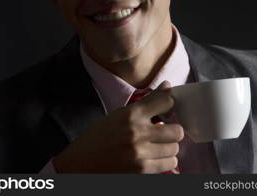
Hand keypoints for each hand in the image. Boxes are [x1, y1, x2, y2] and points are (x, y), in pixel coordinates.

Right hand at [53, 80, 183, 172]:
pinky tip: (153, 158)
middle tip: (163, 133)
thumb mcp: (120, 114)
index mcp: (131, 114)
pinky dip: (164, 162)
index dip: (168, 106)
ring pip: (174, 149)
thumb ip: (146, 102)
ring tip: (156, 147)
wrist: (79, 164)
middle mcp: (137, 132)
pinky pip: (169, 164)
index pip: (167, 102)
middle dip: (171, 131)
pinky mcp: (141, 170)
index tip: (164, 111)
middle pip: (177, 130)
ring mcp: (140, 153)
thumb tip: (167, 85)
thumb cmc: (98, 137)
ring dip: (168, 148)